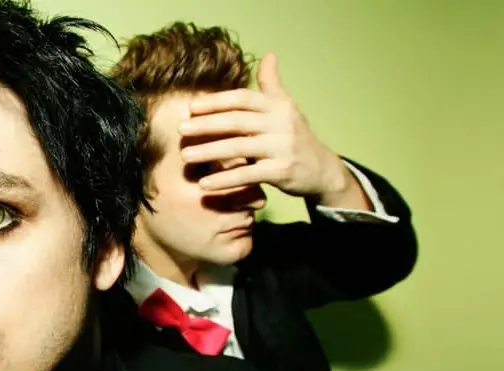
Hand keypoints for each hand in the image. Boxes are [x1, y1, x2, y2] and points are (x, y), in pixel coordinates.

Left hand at [178, 52, 352, 199]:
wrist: (322, 169)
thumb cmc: (295, 135)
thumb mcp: (286, 107)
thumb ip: (272, 84)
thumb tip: (268, 54)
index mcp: (278, 106)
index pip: (243, 99)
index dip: (217, 101)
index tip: (192, 107)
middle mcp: (281, 124)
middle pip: (237, 121)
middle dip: (207, 124)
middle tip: (181, 129)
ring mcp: (282, 148)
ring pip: (239, 148)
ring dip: (209, 152)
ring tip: (185, 155)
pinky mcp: (282, 172)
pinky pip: (247, 175)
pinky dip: (224, 180)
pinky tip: (204, 184)